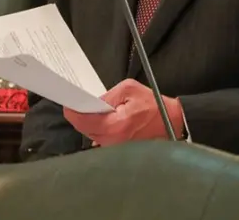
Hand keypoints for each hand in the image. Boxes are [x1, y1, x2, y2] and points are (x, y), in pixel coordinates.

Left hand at [63, 79, 184, 146]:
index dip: (73, 112)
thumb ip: (107, 96)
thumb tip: (91, 102)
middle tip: (77, 104)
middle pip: (85, 130)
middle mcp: (114, 141)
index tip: (67, 104)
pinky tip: (101, 120)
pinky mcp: (120, 149)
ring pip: (92, 136)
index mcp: (115, 125)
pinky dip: (98, 130)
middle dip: (80, 116)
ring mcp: (116, 148)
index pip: (85, 122)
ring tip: (90, 110)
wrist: (171, 121)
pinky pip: (102, 140)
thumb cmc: (152, 104)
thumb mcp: (128, 89)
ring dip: (89, 123)